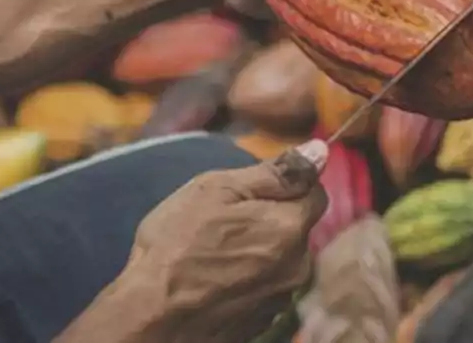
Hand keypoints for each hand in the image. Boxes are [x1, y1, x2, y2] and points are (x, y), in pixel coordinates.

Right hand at [117, 141, 329, 342]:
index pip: (315, 192)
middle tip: (223, 219)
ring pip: (282, 258)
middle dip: (270, 218)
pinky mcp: (264, 322)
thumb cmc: (178, 245)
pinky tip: (215, 279)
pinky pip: (266, 286)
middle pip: (297, 227)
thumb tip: (319, 150)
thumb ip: (274, 172)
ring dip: (259, 249)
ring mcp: (281, 298)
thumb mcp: (217, 189)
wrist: (153, 317)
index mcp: (290, 228)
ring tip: (214, 252)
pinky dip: (248, 278)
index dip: (286, 183)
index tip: (249, 191)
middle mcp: (298, 266)